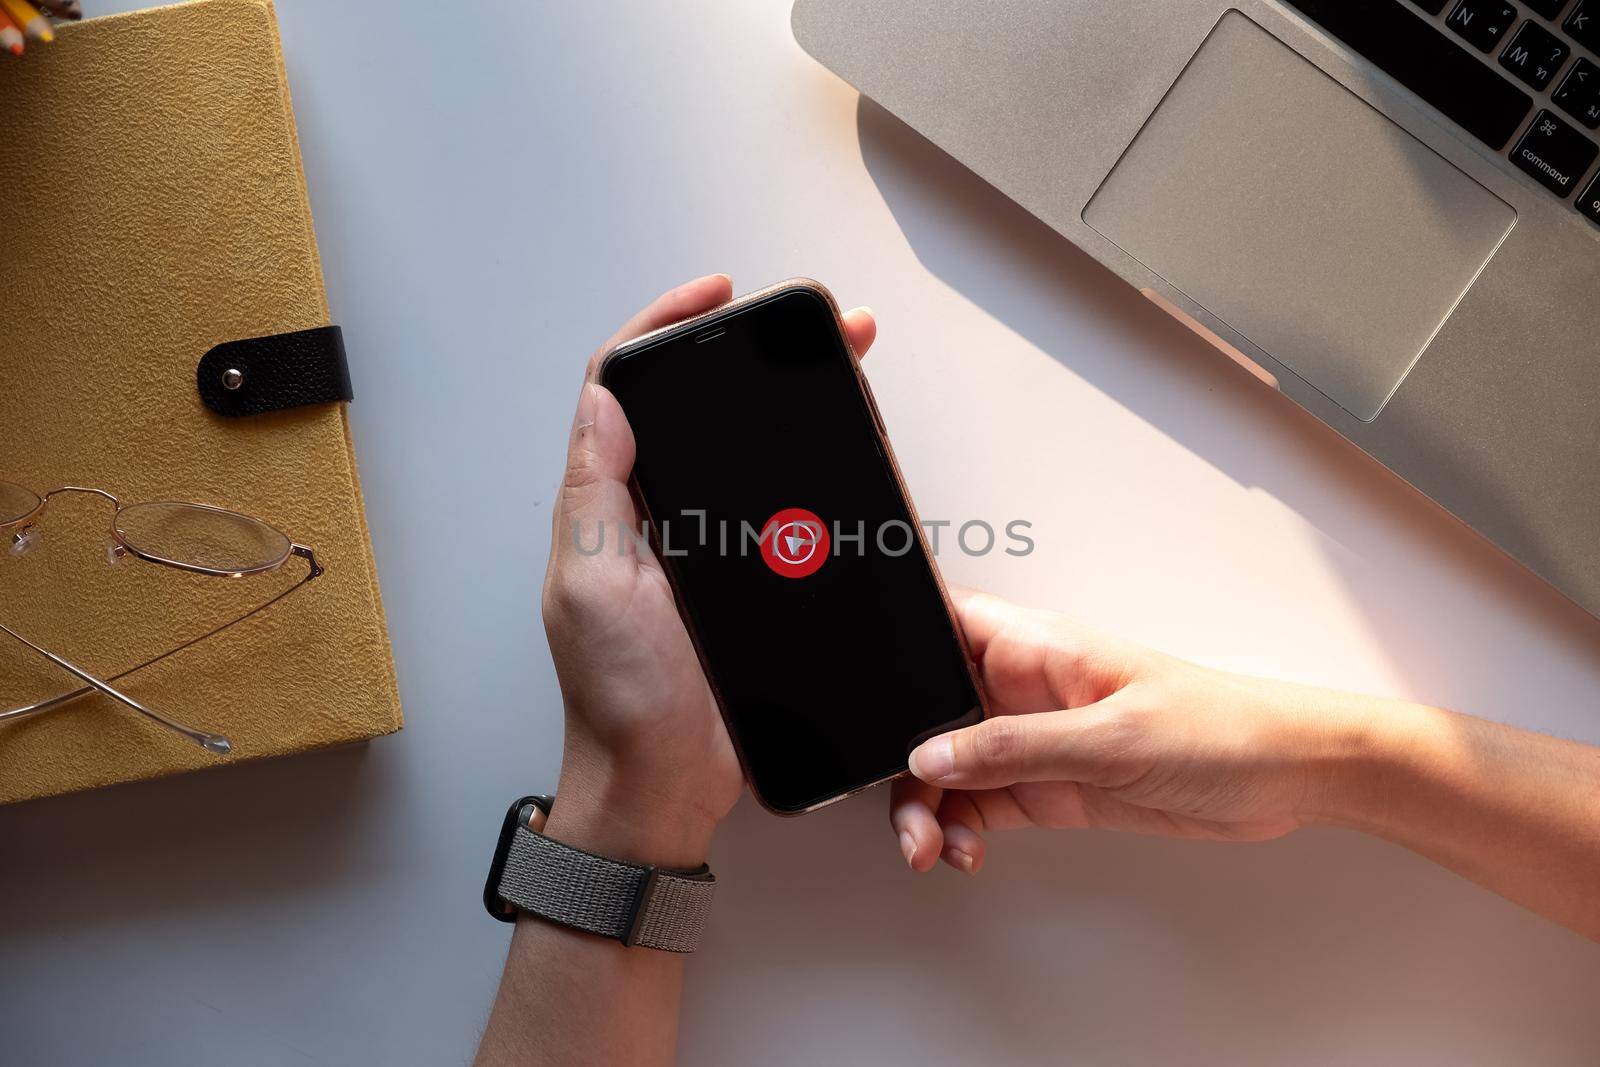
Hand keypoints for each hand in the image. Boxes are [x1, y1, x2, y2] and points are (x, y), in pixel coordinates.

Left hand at [541, 274, 878, 866]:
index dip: (662, 329)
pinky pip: (780, 513)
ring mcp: (704, 549)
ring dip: (789, 410)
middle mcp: (654, 515)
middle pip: (695, 411)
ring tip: (845, 372)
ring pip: (744, 456)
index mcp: (608, 505)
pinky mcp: (747, 585)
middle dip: (748, 357)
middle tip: (809, 330)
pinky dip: (811, 475)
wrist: (664, 786)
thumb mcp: (594, 587)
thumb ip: (596, 494)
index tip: (715, 296)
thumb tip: (602, 398)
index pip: (621, 390)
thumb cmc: (618, 696)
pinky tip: (848, 459)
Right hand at [890, 590, 1398, 873]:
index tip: (861, 695)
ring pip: (947, 768)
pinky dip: (961, 830)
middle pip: (928, 713)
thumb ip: (1014, 748)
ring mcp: (1034, 740)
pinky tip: (965, 850)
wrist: (1287, 776)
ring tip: (932, 845)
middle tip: (905, 805)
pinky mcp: (1051, 786)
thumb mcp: (1110, 736)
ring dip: (927, 806)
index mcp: (1035, 647)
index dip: (892, 650)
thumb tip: (933, 755)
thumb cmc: (1222, 724)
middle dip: (901, 758)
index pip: (940, 625)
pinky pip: (981, 806)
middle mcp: (1024, 689)